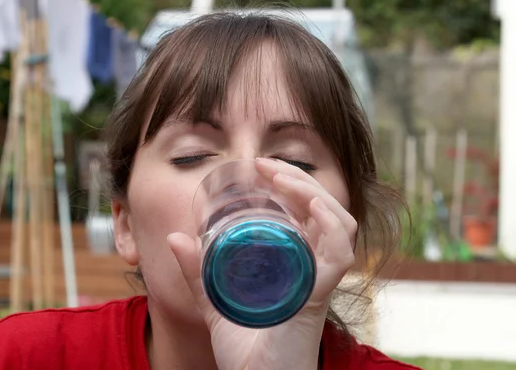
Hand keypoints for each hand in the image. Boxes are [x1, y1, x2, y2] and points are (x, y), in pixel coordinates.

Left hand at [168, 158, 356, 369]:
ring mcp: (320, 280)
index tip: (260, 167)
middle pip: (325, 209)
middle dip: (299, 179)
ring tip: (281, 177)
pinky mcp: (318, 295)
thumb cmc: (244, 350)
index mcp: (299, 265)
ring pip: (339, 223)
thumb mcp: (215, 302)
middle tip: (266, 166)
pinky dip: (329, 224)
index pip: (310, 213)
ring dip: (313, 193)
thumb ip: (198, 273)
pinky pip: (339, 253)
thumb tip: (176, 237)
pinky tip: (310, 205)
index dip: (292, 183)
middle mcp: (316, 269)